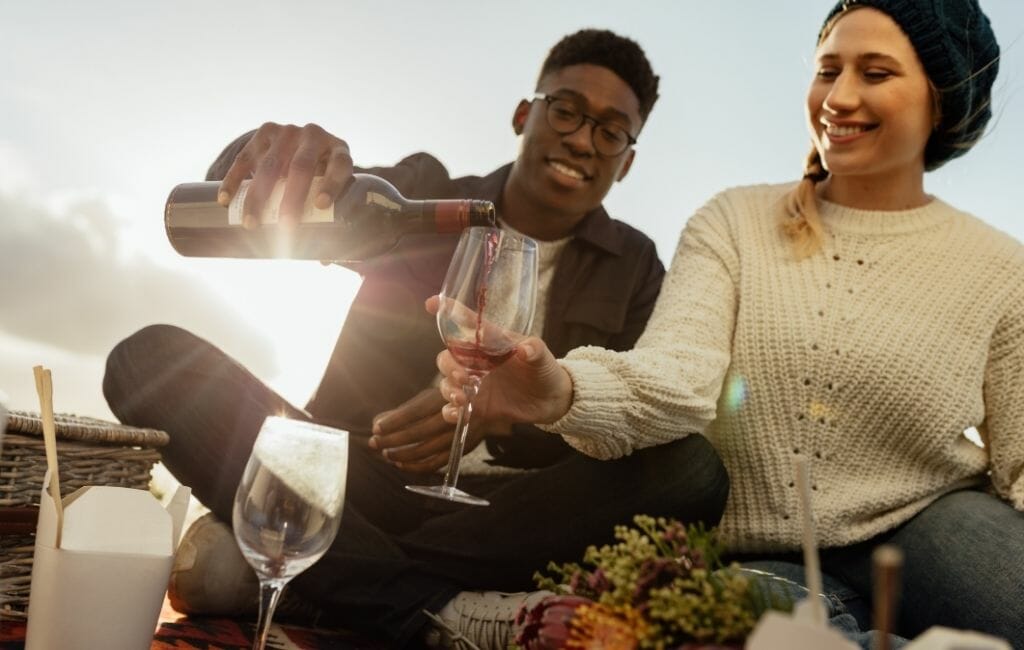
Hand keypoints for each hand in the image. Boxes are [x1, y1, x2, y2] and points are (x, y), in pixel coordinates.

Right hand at [218, 122, 353, 227]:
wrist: (301, 143)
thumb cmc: (321, 176)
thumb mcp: (330, 188)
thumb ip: (328, 220)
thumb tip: (323, 261)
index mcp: (338, 151)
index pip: (340, 165)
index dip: (332, 184)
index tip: (322, 206)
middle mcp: (315, 136)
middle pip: (302, 167)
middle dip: (292, 199)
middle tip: (285, 227)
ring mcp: (288, 130)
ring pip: (270, 165)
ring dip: (258, 196)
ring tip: (251, 224)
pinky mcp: (265, 131)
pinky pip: (246, 156)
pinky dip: (234, 180)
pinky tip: (226, 199)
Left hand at [369, 388, 488, 472]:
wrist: (490, 402)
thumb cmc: (450, 396)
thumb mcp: (430, 394)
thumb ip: (405, 409)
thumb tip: (377, 422)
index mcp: (446, 395)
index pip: (417, 410)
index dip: (396, 420)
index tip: (376, 428)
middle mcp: (456, 414)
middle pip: (421, 431)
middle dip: (395, 439)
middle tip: (374, 442)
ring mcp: (460, 434)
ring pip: (429, 449)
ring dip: (404, 454)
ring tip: (386, 453)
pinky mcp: (462, 448)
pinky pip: (438, 463)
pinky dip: (417, 466)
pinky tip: (401, 464)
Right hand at [430, 293, 573, 425]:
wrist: (551, 400)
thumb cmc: (545, 370)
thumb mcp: (543, 357)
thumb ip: (535, 350)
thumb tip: (526, 348)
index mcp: (490, 342)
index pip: (466, 322)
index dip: (448, 311)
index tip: (431, 303)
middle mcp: (477, 362)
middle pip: (447, 357)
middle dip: (448, 366)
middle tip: (463, 376)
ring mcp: (474, 384)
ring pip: (446, 383)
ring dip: (448, 389)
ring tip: (462, 397)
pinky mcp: (476, 406)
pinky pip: (453, 408)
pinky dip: (450, 411)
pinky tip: (458, 413)